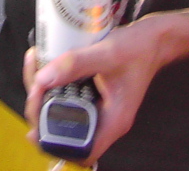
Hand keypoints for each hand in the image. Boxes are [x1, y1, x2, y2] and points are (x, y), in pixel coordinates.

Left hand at [23, 17, 170, 165]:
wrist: (154, 39)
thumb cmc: (140, 48)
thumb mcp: (108, 52)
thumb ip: (76, 63)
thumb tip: (44, 77)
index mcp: (112, 120)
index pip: (80, 149)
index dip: (54, 140)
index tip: (37, 115)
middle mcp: (104, 118)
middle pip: (64, 130)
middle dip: (41, 108)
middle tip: (34, 82)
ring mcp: (97, 107)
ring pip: (62, 110)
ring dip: (44, 92)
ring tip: (36, 64)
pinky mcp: (91, 94)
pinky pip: (66, 95)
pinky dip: (52, 81)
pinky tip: (45, 62)